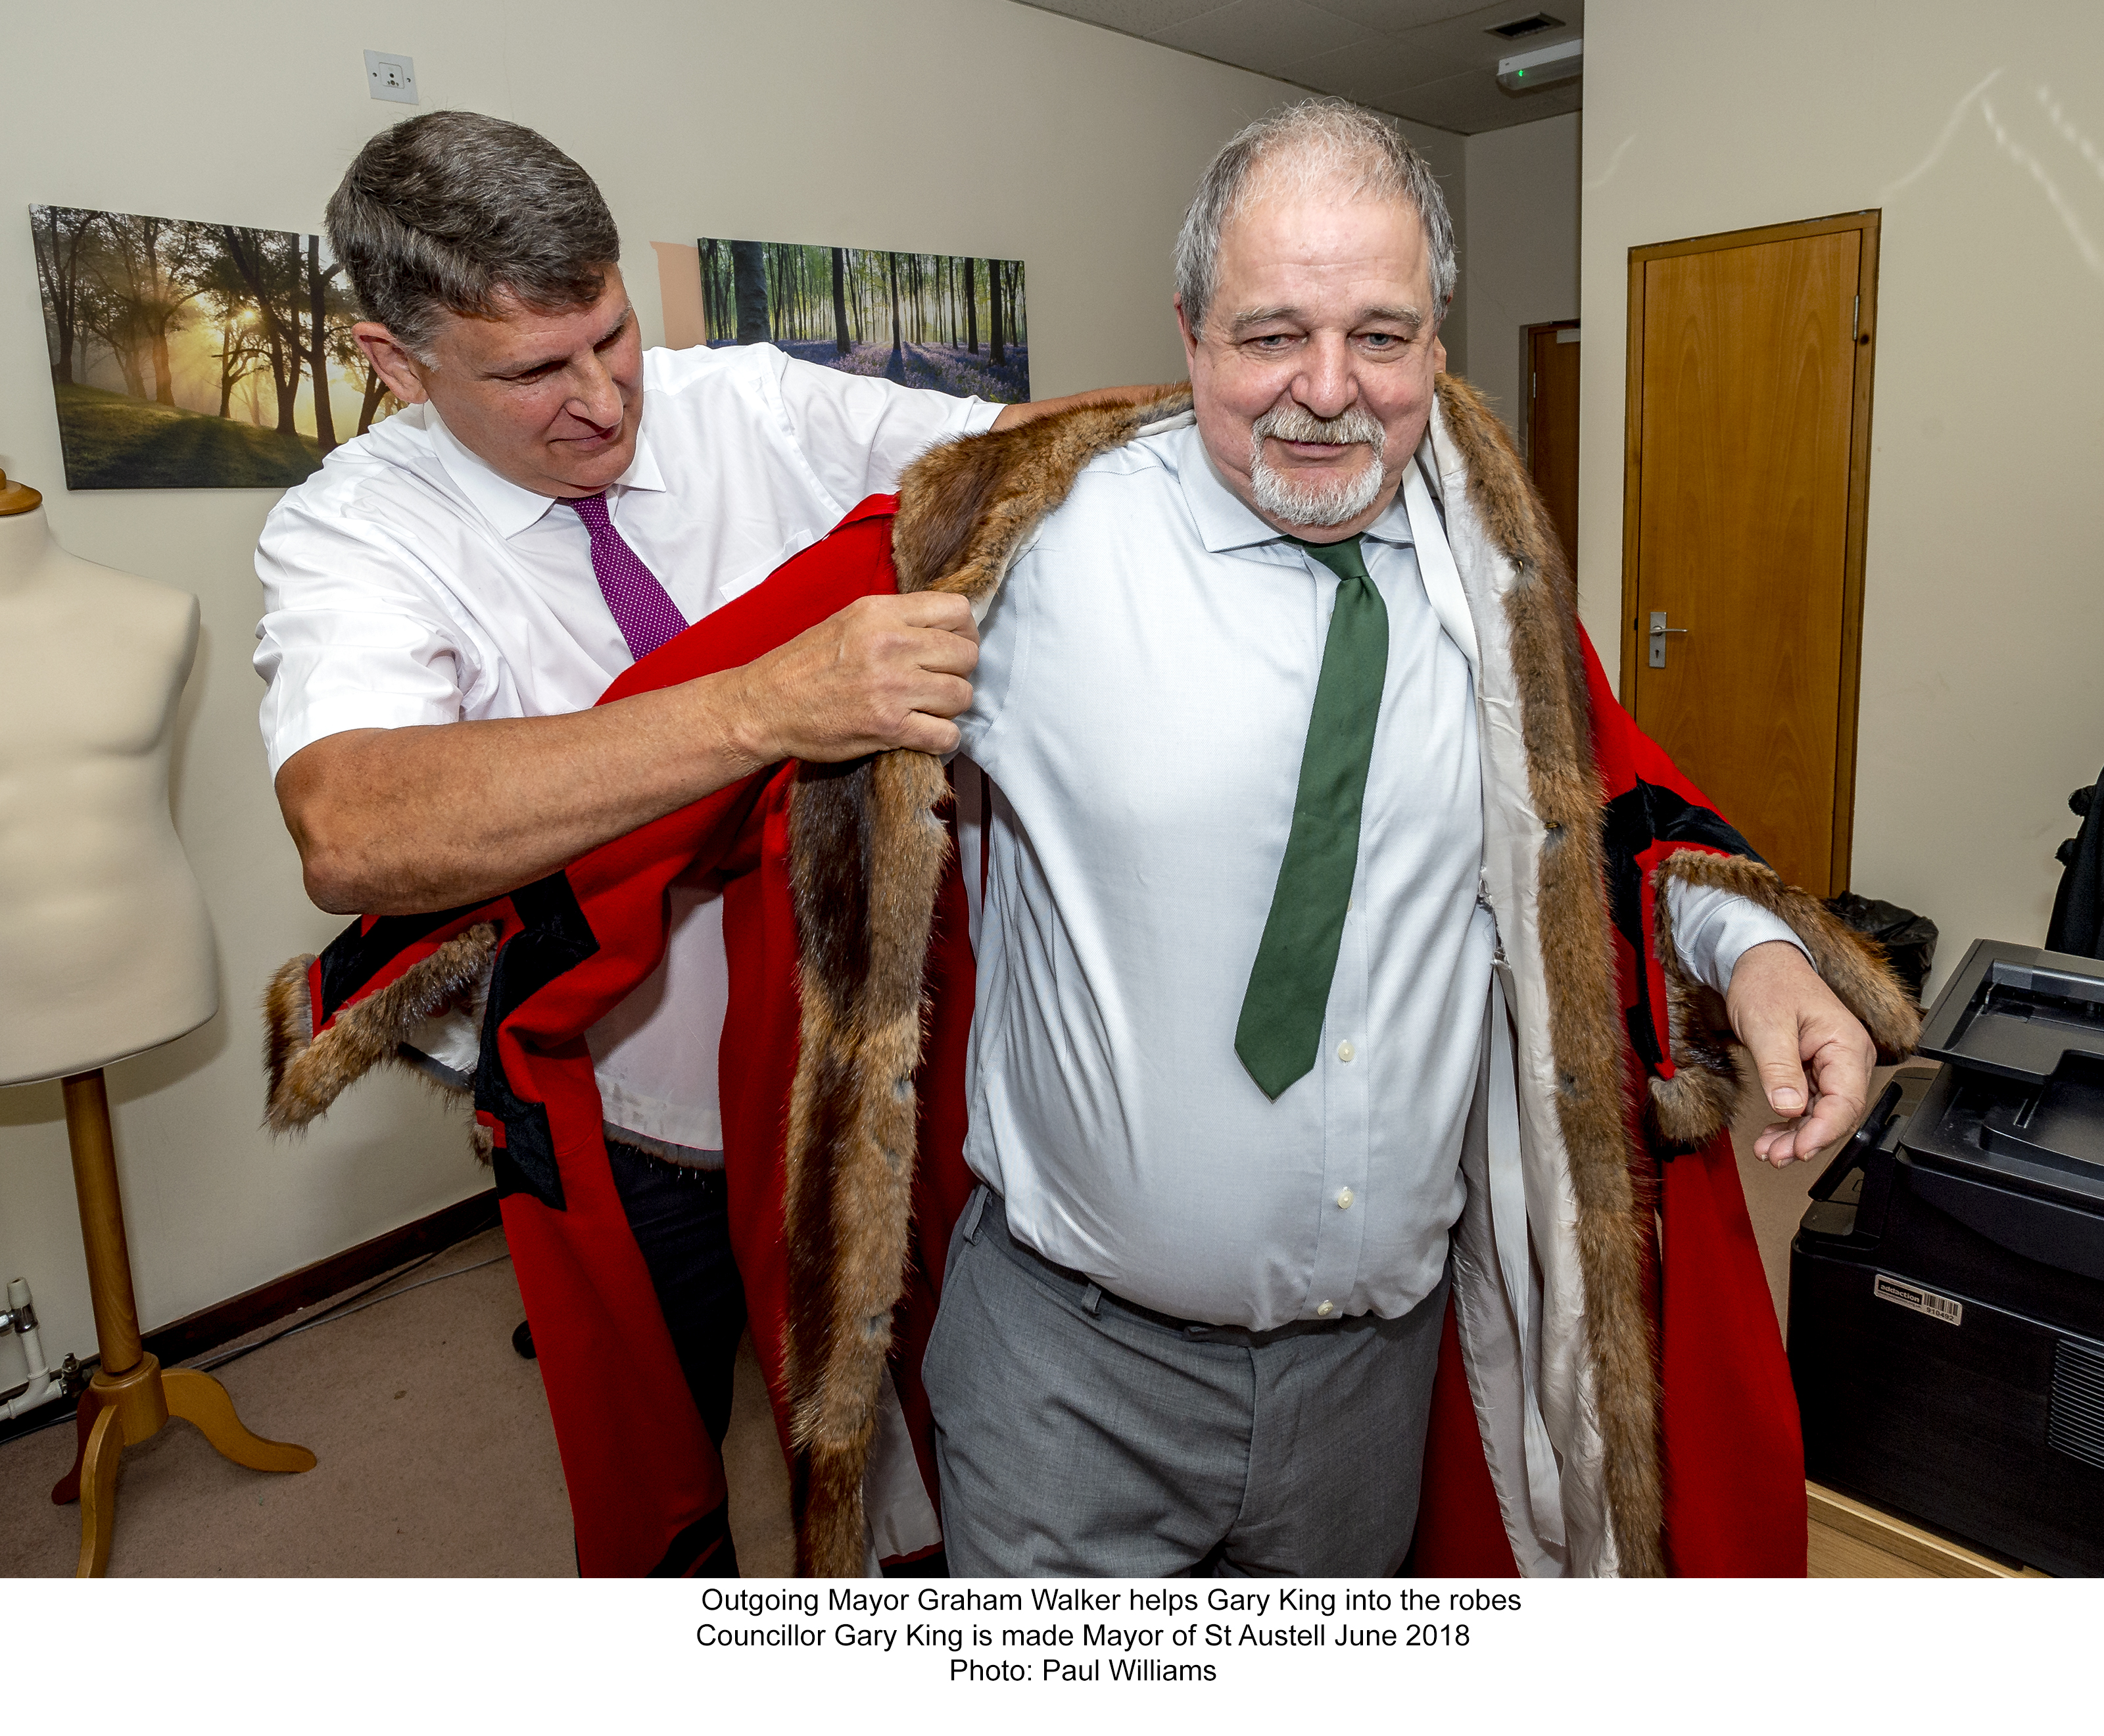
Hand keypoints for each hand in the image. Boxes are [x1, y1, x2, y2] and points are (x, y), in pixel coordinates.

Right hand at [723, 591, 977, 766]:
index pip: (957, 612)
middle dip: (958, 671)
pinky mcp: (889, 726)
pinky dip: (942, 739)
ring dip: (950, 707)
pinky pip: (946, 735)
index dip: (965, 632)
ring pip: (962, 695)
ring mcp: (893, 686)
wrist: (766, 705)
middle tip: (938, 682)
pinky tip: (925, 734)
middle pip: (966, 655)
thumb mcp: (850, 621)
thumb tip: (942, 628)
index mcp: (882, 612)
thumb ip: (896, 620)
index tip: (953, 648)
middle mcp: (892, 644)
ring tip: (927, 709)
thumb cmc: (805, 664)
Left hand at [1726, 940, 1878, 1166]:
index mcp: (1846, 1044)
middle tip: (1777, 1155)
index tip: (1800, 1149)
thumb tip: (1790, 1107)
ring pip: (1821, 1113)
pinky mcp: (1812, 1069)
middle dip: (1808, 1139)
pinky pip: (1808, 1104)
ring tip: (1770, 1151)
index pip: (1847, 1101)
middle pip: (1836, 1113)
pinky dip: (1791, 1123)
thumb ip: (1780, 1068)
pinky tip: (1774, 1136)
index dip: (1825, 1131)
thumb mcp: (1768, 1025)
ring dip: (1797, 1136)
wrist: (1756, 961)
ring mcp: (1830, 1065)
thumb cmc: (1768, 981)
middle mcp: (1846, 1057)